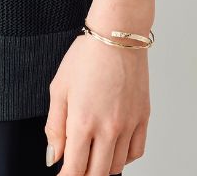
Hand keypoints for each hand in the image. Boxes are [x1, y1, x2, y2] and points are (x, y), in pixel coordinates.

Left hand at [44, 33, 149, 173]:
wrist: (117, 34)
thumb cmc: (86, 55)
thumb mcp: (59, 87)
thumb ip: (54, 126)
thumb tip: (53, 157)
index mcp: (83, 121)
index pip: (75, 169)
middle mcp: (108, 128)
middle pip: (97, 174)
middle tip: (76, 168)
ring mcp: (128, 124)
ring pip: (117, 166)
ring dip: (102, 168)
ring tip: (92, 157)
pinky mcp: (143, 117)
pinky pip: (136, 152)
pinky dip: (124, 158)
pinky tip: (113, 150)